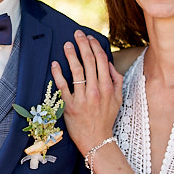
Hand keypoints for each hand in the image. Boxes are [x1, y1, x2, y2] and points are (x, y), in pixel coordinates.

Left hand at [51, 31, 122, 155]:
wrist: (97, 140)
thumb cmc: (106, 118)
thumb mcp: (118, 99)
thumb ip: (116, 80)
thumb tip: (109, 63)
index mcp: (107, 87)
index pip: (101, 61)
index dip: (95, 47)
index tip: (90, 37)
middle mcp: (95, 91)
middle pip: (89, 62)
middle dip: (83, 45)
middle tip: (77, 34)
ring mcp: (82, 98)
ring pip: (77, 72)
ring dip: (71, 55)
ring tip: (67, 45)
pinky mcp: (70, 106)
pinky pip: (63, 87)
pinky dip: (58, 74)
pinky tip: (55, 64)